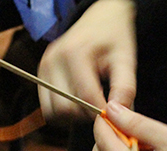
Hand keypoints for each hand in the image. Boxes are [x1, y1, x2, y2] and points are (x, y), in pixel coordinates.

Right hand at [37, 0, 136, 121]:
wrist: (100, 19)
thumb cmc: (114, 37)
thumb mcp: (126, 59)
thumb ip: (124, 88)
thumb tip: (117, 115)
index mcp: (74, 54)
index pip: (84, 98)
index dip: (101, 112)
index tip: (113, 112)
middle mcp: (53, 61)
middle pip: (64, 109)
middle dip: (85, 115)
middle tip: (101, 105)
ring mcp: (43, 68)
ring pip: (53, 113)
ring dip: (73, 116)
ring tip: (90, 102)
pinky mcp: (40, 76)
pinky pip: (47, 108)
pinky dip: (63, 111)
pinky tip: (79, 100)